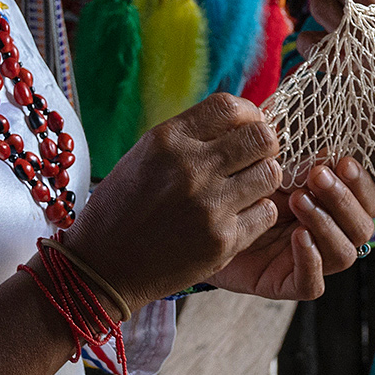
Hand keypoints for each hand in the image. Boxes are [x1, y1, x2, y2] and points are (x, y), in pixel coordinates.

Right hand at [62, 95, 283, 306]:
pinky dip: (258, 213)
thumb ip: (189, 137)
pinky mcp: (222, 241)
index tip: (248, 126)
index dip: (249, 113)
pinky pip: (266, 212)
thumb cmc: (121, 209)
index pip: (228, 106)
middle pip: (261, 136)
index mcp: (167, 140)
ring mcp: (209, 206)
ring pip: (271, 174)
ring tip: (247, 189)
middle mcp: (191, 167)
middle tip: (256, 158)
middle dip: (265, 145)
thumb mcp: (144, 157)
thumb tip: (238, 122)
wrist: (103, 268)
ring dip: (264, 179)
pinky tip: (240, 216)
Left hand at [207, 158, 374, 300]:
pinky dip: (311, 260)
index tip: (342, 161)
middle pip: (363, 228)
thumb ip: (300, 161)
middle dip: (343, 199)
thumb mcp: (270, 171)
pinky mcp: (286, 285)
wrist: (195, 224)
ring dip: (326, 224)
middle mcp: (327, 236)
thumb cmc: (238, 192)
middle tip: (316, 178)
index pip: (367, 201)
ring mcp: (309, 262)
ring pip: (344, 255)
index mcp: (331, 208)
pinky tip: (298, 236)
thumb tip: (328, 148)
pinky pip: (313, 285)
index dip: (361, 183)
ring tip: (299, 201)